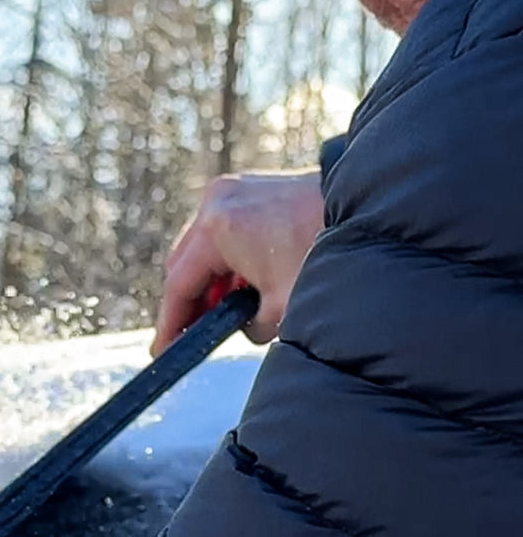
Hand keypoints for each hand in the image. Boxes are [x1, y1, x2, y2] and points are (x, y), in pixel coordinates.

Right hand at [152, 170, 324, 355]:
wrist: (371, 204)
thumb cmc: (330, 249)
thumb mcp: (285, 308)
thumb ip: (250, 327)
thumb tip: (242, 328)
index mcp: (218, 227)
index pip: (179, 284)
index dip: (170, 323)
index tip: (164, 349)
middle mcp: (217, 201)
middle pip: (185, 263)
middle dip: (192, 301)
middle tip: (197, 333)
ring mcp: (233, 189)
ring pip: (203, 246)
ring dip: (213, 280)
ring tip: (232, 308)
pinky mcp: (250, 187)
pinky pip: (223, 229)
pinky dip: (230, 258)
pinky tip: (250, 281)